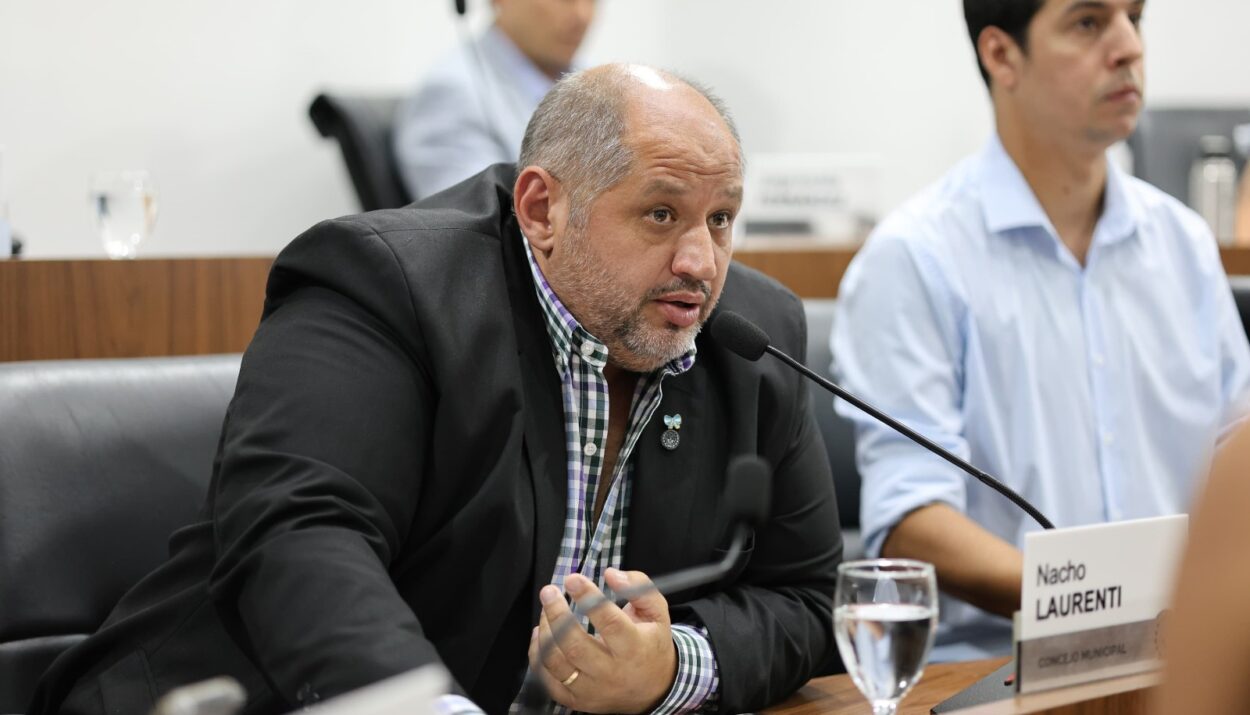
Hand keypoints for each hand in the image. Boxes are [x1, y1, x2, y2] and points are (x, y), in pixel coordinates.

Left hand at [528, 568, 676, 712]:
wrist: (654, 689)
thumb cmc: (651, 644)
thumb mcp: (657, 612)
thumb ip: (639, 587)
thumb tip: (611, 574)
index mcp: (634, 649)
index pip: (609, 623)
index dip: (588, 598)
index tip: (573, 579)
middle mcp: (612, 673)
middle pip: (575, 645)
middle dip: (556, 614)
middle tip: (549, 591)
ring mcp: (592, 690)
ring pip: (557, 663)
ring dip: (545, 632)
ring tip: (545, 610)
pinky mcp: (577, 700)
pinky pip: (548, 680)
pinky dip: (538, 655)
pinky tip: (541, 635)